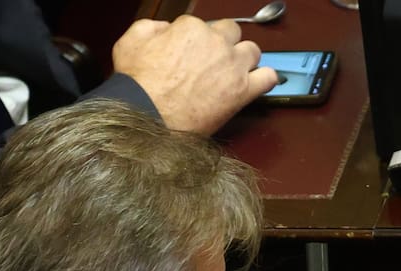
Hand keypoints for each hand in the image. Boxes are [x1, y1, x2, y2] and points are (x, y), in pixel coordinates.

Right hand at [111, 15, 278, 133]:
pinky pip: (269, 77)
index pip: (204, 25)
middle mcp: (217, 43)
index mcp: (192, 28)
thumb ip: (153, 28)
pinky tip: (256, 83)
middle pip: (232, 32)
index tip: (193, 53)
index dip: (198, 40)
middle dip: (224, 43)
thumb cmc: (138, 83)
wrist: (149, 116)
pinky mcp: (244, 91)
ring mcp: (234, 67)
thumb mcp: (131, 41)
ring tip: (232, 72)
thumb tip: (167, 29)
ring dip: (245, 59)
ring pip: (252, 51)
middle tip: (214, 61)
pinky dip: (266, 78)